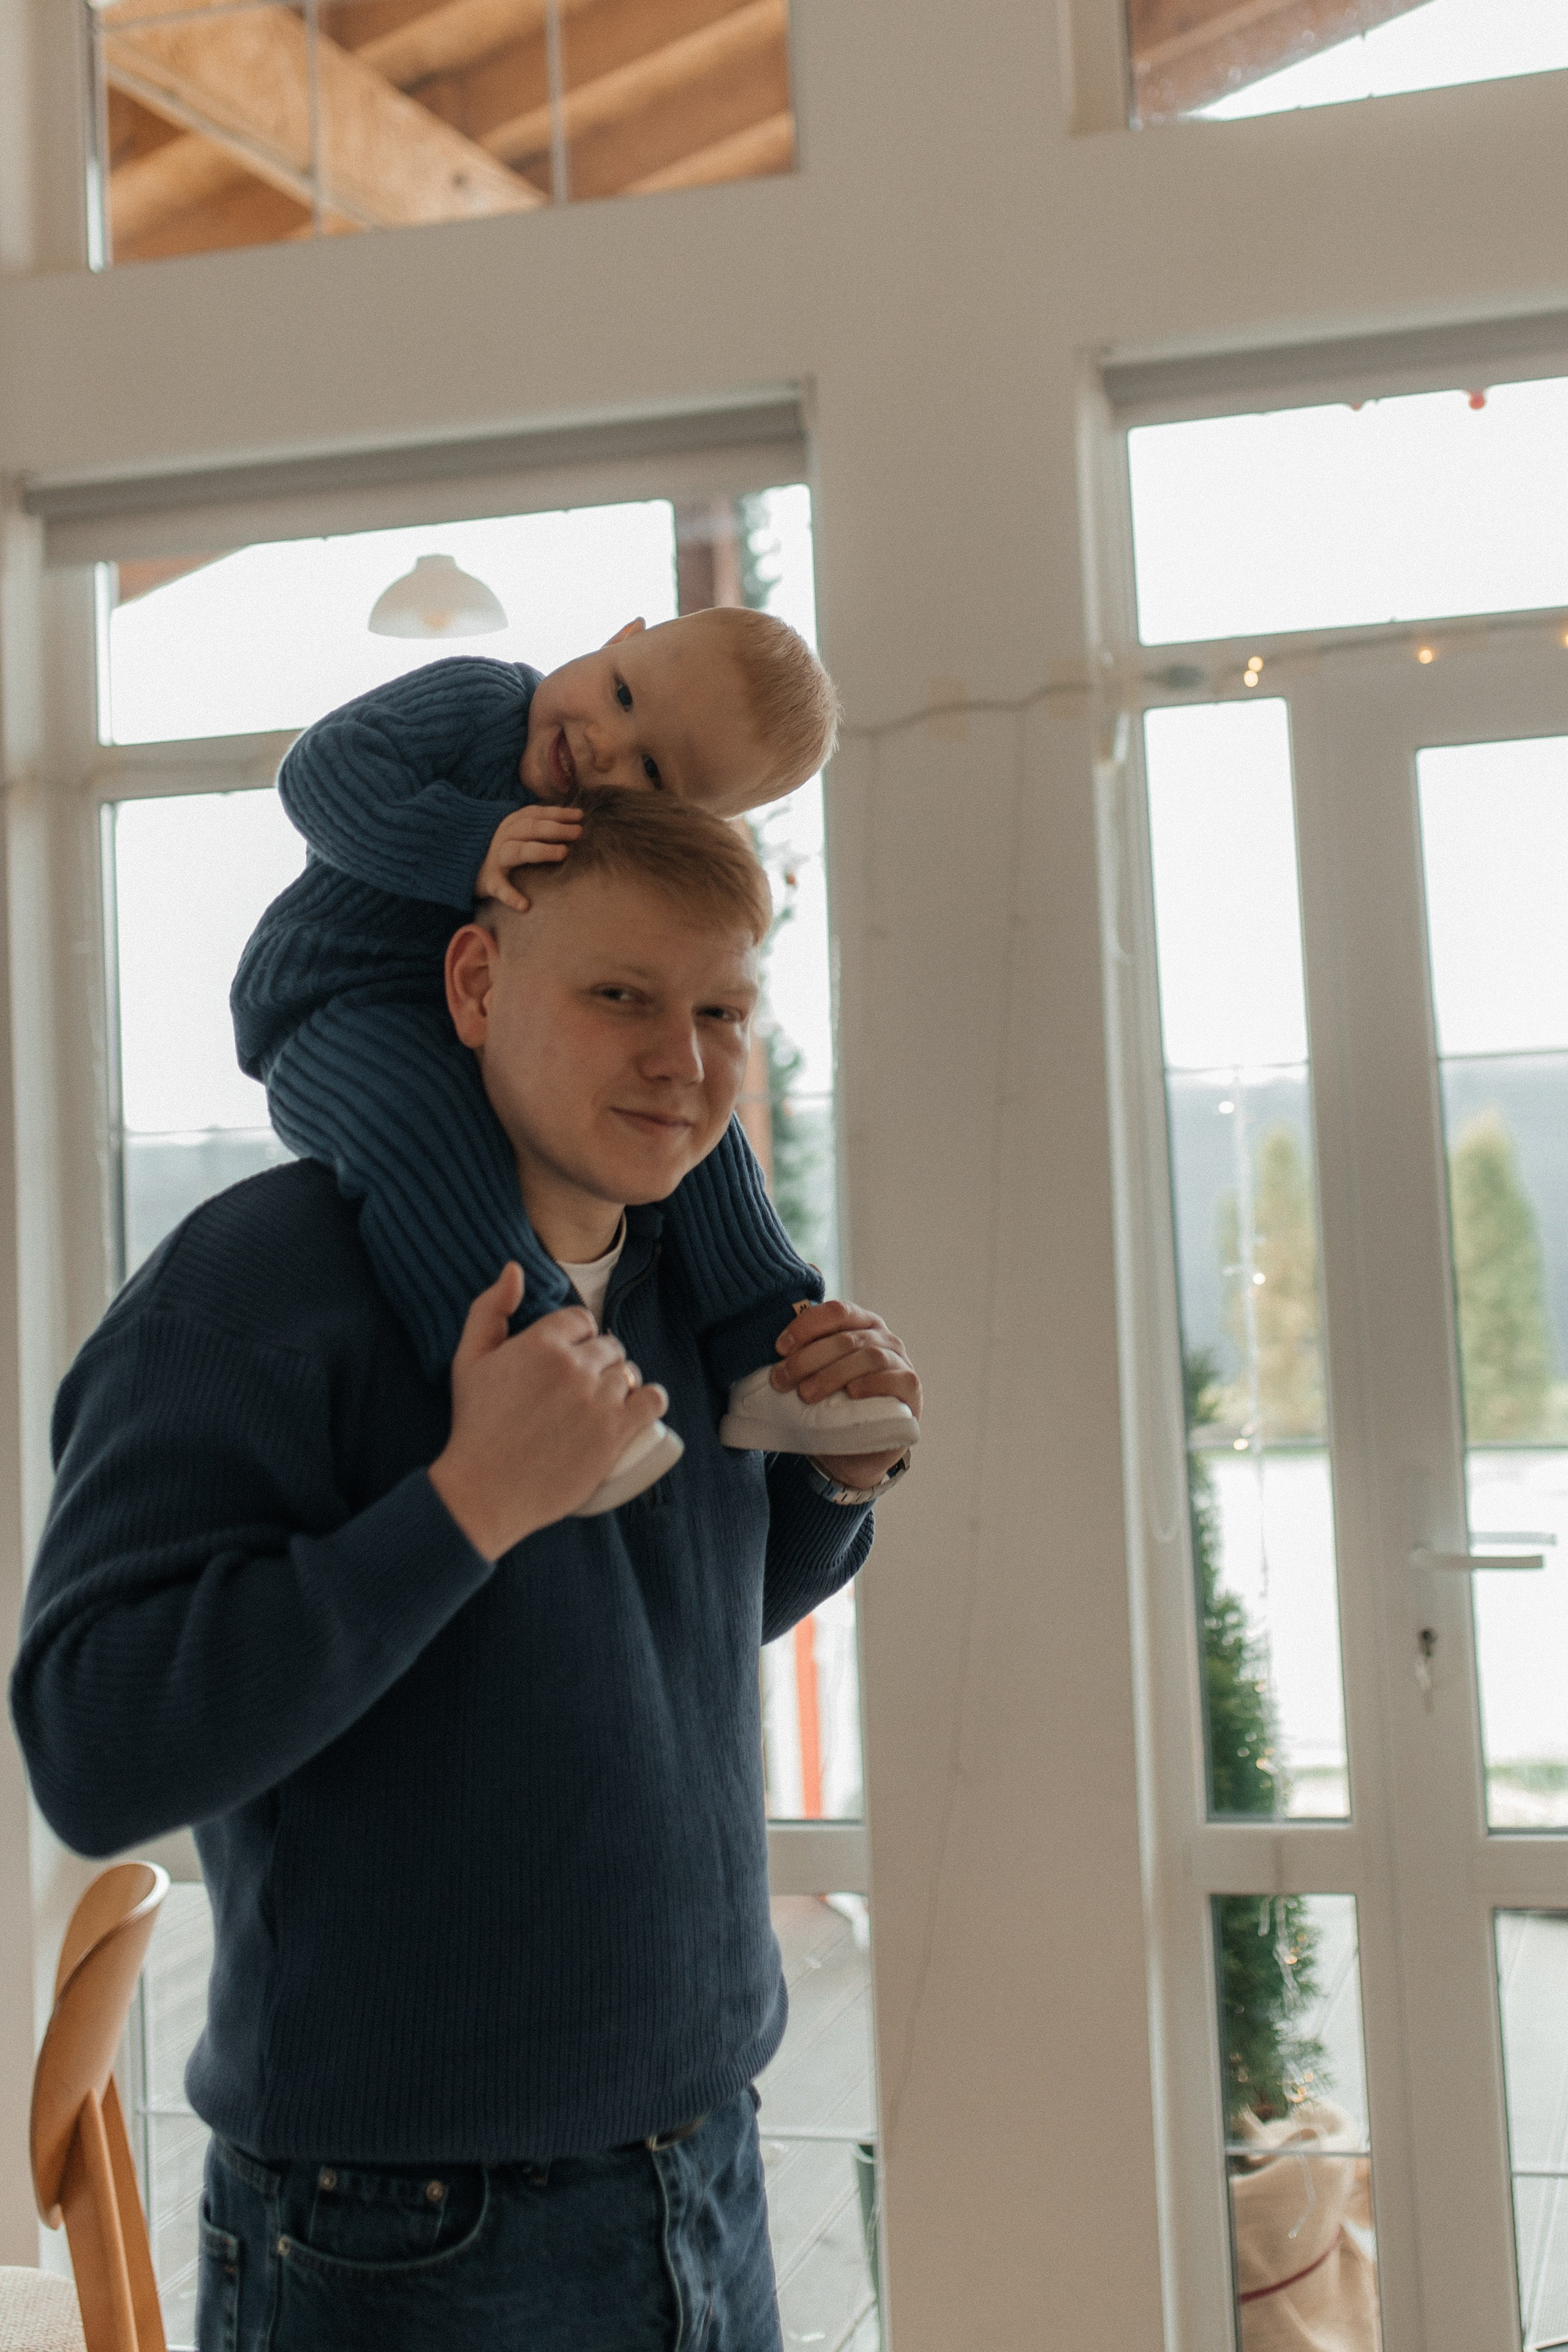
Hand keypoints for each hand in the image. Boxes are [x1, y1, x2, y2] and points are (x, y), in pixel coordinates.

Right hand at [428, 1264, 666, 1557]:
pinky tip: (637, 1407)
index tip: (568, 1359)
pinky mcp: (616, 1431)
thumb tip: (515, 1270)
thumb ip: (488, 1309)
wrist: (485, 1490)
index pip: (582, 1320)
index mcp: (541, 1342)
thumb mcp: (468, 1360)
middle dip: (598, 1361)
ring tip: (602, 1403)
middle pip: (608, 1346)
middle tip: (581, 1388)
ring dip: (620, 1383)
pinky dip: (649, 1401)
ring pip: (629, 1373)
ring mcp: (598, 1399)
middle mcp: (574, 1365)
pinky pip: (653, 1400)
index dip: (577, 1337)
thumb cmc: (474, 1426)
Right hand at [475, 805, 582, 912]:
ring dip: (541, 851)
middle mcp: (504, 837)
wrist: (460, 864)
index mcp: (512, 824)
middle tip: (578, 832)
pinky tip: (524, 906)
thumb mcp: (514, 831)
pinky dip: (510, 896)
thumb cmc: (499, 849)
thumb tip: (572, 820)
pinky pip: (500, 887)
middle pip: (531, 829)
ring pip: (518, 851)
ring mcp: (496, 859)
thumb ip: (535, 825)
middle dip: (556, 829)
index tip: (579, 816)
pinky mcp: (489, 881)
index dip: (558, 813)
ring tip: (563, 853)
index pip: (536, 814)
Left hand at [772, 1299, 921, 1489]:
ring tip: (806, 1394)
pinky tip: (851, 1393)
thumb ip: (800, 1352)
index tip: (779, 1348)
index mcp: (858, 1324)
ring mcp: (899, 1361)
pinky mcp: (910, 1388)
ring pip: (866, 1356)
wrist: (857, 1449)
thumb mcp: (814, 1375)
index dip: (805, 1325)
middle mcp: (882, 1337)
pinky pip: (893, 1378)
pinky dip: (870, 1383)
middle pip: (845, 1337)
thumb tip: (771, 1341)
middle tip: (781, 1379)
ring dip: (831, 1373)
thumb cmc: (831, 1404)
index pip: (835, 1311)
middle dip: (808, 1357)